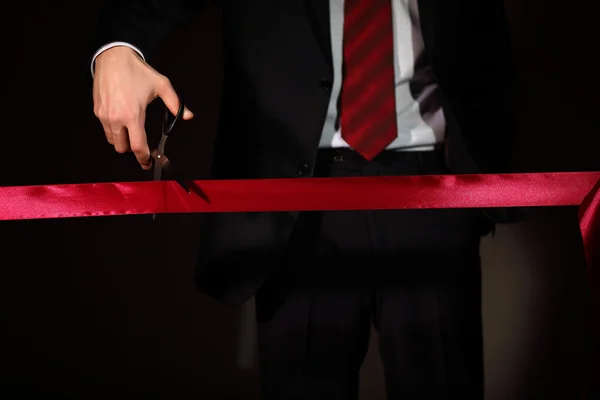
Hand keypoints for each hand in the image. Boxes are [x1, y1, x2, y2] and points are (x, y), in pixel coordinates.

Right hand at [92, 46, 193, 168]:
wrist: (113, 57)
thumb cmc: (137, 71)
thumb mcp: (161, 85)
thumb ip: (175, 103)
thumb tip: (189, 116)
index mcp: (133, 116)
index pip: (138, 147)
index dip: (143, 158)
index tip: (148, 163)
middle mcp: (117, 119)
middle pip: (122, 148)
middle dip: (132, 150)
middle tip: (141, 145)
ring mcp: (104, 116)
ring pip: (112, 140)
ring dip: (122, 141)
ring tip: (132, 132)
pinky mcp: (97, 111)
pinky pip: (106, 129)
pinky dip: (114, 130)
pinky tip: (122, 121)